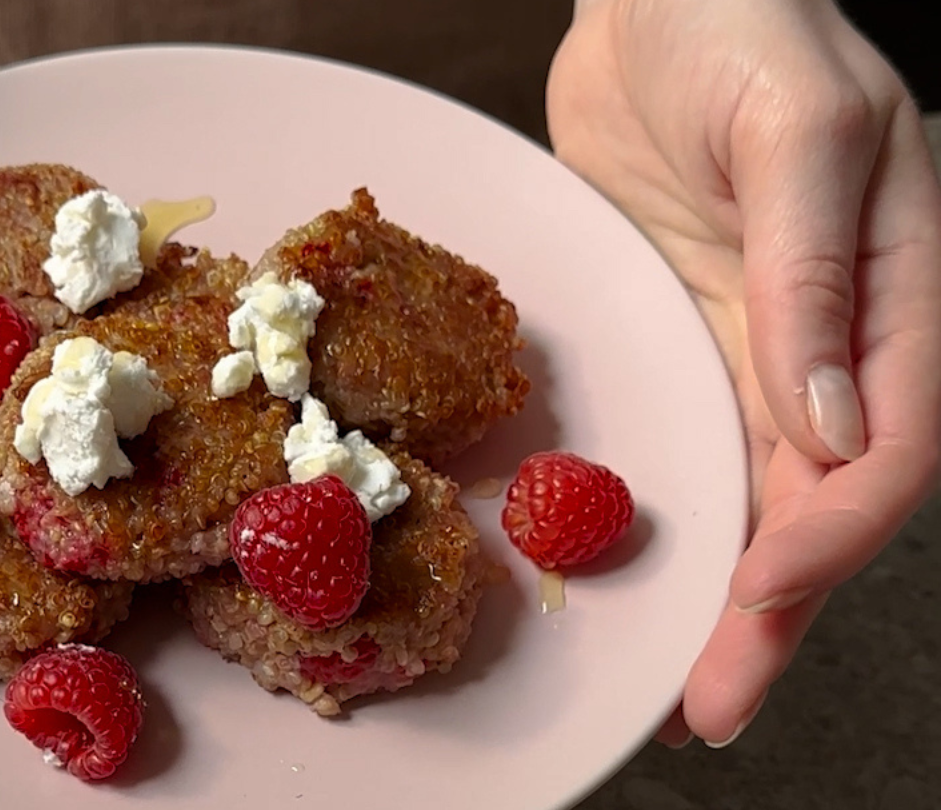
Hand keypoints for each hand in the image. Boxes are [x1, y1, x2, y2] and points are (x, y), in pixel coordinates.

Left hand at [547, 0, 940, 746]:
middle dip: (771, 608)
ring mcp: (756, 345)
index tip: (761, 591)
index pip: (890, 446)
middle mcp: (838, 337)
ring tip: (674, 685)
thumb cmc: (741, 23)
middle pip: (820, 500)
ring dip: (720, 592)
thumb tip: (826, 425)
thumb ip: (813, 277)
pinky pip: (686, 444)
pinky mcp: (687, 337)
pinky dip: (668, 518)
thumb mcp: (796, 129)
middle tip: (709, 701)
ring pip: (753, 492)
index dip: (831, 532)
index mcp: (902, 290)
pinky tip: (636, 576)